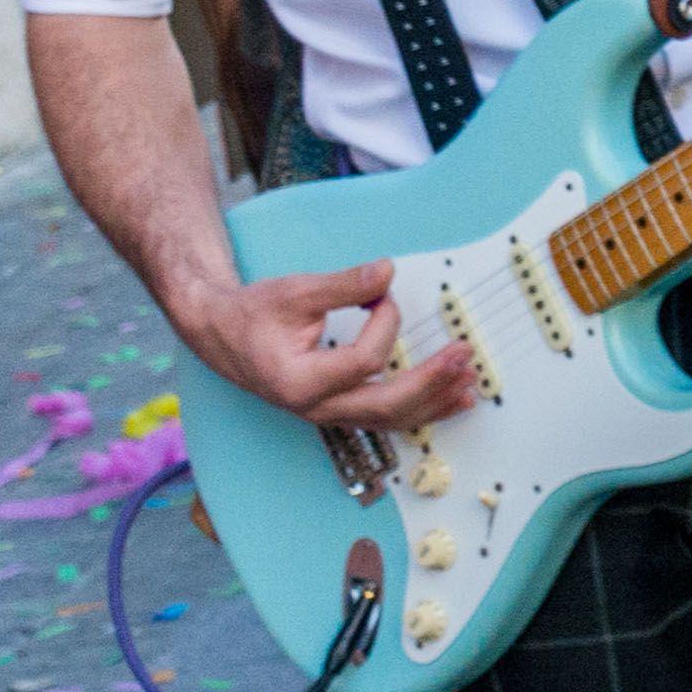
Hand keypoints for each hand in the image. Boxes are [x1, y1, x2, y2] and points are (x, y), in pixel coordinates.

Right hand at [177, 252, 480, 432]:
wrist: (221, 335)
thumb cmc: (251, 315)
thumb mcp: (293, 292)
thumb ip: (343, 284)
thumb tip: (386, 272)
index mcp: (297, 381)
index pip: (362, 360)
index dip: (384, 323)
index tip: (382, 295)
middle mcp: (314, 407)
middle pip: (386, 406)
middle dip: (431, 381)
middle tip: (464, 356)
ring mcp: (328, 414)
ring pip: (391, 420)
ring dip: (436, 400)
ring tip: (471, 381)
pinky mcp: (339, 409)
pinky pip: (387, 417)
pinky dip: (423, 407)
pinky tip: (453, 398)